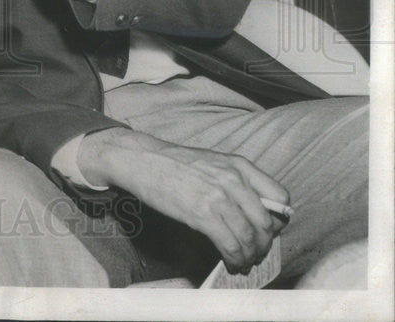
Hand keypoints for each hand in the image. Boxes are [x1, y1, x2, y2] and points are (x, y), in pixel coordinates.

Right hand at [80, 128, 289, 273]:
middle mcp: (233, 180)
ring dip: (250, 256)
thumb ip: (235, 181)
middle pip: (266, 222)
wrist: (143, 160)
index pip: (280, 196)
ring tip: (243, 262)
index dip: (278, 219)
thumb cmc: (174, 163)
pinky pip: (230, 244)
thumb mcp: (213, 163)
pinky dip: (235, 259)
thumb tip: (251, 211)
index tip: (269, 230)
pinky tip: (231, 262)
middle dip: (265, 244)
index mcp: (239, 165)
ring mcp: (218, 197)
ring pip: (250, 237)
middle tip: (257, 253)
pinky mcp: (202, 214)